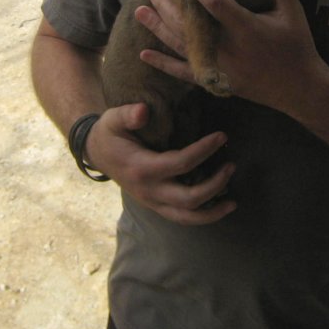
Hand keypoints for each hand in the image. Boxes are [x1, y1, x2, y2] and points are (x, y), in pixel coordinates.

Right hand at [87, 102, 236, 224]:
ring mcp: (152, 202)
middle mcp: (149, 191)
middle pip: (189, 199)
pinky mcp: (156, 206)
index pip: (181, 163)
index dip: (204, 151)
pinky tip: (219, 207)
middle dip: (215, 185)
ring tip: (233, 202)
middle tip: (231, 165)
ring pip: (187, 218)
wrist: (96, 154)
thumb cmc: (109, 133)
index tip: (222, 136)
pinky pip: (182, 217)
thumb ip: (128, 114)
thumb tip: (143, 111)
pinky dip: (202, 216)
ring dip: (212, 212)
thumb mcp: (113, 119)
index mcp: (142, 168)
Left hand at [137, 0, 326, 114]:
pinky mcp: (214, 81)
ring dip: (159, 27)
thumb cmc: (296, 45)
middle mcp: (227, 48)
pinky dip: (163, 64)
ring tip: (139, 9)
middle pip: (188, 23)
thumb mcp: (291, 11)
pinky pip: (183, 72)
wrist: (299, 88)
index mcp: (246, 27)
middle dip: (166, 3)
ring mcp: (218, 66)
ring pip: (180, 45)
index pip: (213, 0)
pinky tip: (144, 54)